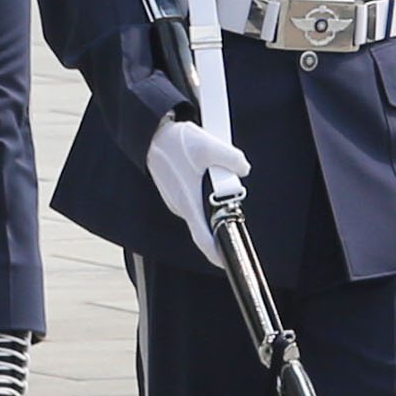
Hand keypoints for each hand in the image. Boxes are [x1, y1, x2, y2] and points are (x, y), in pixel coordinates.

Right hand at [145, 116, 249, 267]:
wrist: (151, 134)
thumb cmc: (174, 142)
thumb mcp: (207, 145)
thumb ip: (231, 158)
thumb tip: (244, 169)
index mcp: (188, 202)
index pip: (203, 238)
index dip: (217, 253)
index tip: (227, 261)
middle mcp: (181, 205)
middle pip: (208, 219)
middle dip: (224, 209)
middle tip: (231, 190)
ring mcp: (177, 199)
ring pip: (203, 206)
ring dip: (214, 194)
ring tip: (214, 171)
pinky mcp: (176, 191)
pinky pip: (195, 197)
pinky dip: (204, 188)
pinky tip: (204, 169)